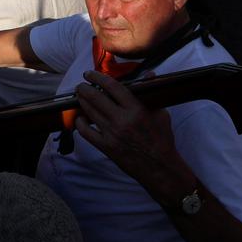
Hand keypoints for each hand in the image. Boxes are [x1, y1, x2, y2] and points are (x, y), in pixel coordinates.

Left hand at [73, 71, 187, 193]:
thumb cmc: (162, 139)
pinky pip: (85, 132)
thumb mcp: (161, 113)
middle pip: (95, 97)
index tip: (90, 74)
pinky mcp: (105, 146)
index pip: (112, 87)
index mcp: (136, 110)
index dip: (98, 77)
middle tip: (81, 85)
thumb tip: (149, 74)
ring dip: (81, 101)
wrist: (159, 167)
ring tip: (80, 96)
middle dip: (84, 88)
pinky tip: (79, 117)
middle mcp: (121, 120)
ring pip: (89, 112)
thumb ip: (151, 94)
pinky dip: (79, 123)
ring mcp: (111, 134)